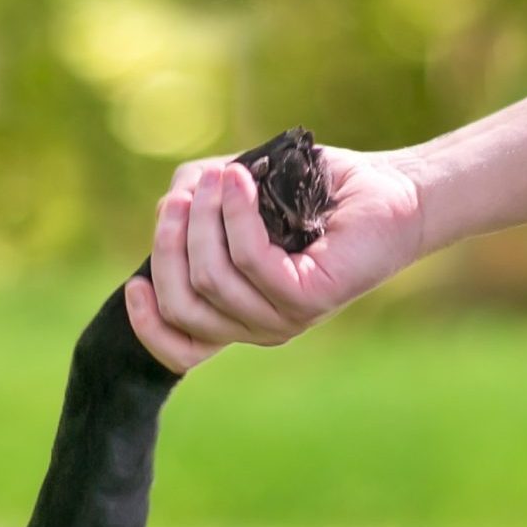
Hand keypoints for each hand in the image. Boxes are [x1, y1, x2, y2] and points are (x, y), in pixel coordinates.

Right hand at [124, 144, 427, 374]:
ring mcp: (284, 318)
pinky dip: (236, 216)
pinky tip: (240, 182)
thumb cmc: (317, 192)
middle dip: (169, 245)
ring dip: (204, 219)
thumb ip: (198, 199)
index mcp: (238, 313)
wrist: (392, 191)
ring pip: (211, 279)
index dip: (147, 325)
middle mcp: (258, 325)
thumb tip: (173, 201)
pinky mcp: (308, 298)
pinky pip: (251, 260)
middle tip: (182, 195)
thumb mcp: (241, 194)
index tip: (135, 285)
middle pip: (184, 304)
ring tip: (221, 177)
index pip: (179, 349)